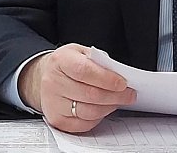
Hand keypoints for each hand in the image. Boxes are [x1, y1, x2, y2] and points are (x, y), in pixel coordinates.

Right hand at [18, 43, 135, 131]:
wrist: (47, 75)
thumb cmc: (68, 63)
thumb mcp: (81, 52)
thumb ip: (98, 61)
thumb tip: (118, 74)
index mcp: (60, 60)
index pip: (85, 71)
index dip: (106, 79)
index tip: (123, 83)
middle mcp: (53, 82)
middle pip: (88, 94)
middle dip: (114, 95)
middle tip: (129, 94)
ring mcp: (53, 103)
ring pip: (87, 111)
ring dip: (109, 107)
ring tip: (119, 101)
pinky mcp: (56, 120)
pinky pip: (82, 124)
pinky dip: (98, 118)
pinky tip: (105, 109)